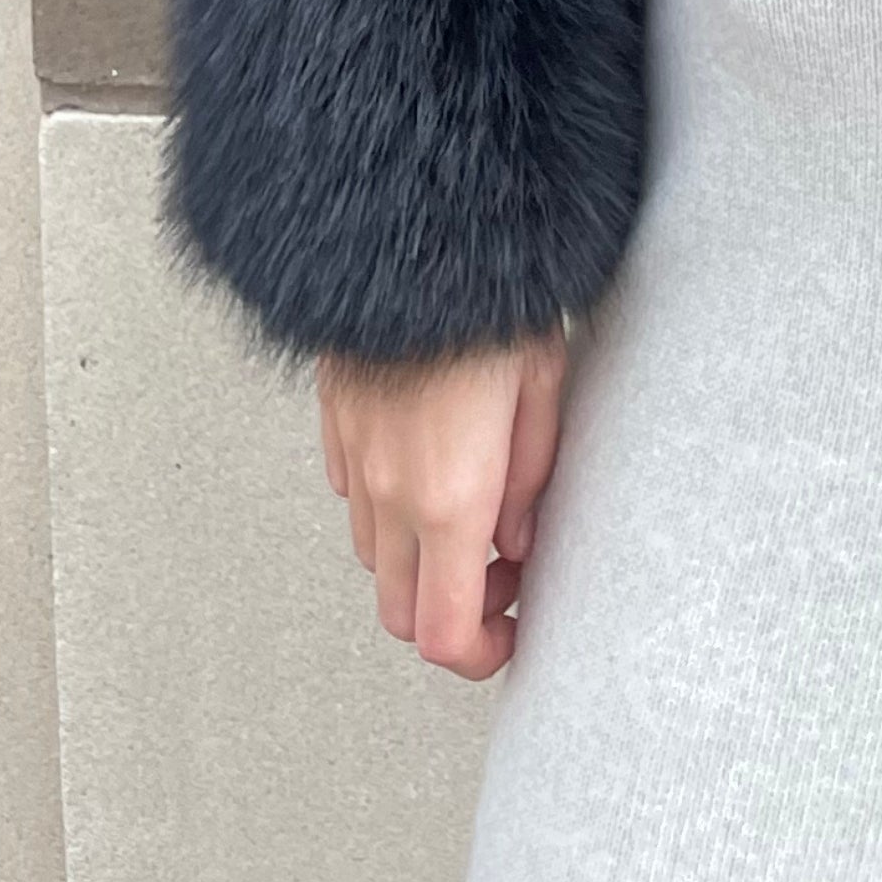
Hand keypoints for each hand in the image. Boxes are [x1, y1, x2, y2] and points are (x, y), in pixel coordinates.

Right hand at [316, 328, 569, 679]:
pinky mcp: (336, 424)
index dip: (481, 655)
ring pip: (373, 560)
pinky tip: (428, 468)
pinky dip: (388, 509)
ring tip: (472, 515)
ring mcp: (355, 459)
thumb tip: (520, 541)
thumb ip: (532, 481)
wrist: (414, 226)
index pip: (446, 634)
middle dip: (452, 616)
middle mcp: (390, 492)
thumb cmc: (491, 294)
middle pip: (401, 613)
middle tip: (502, 573)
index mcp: (450, 497)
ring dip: (419, 562)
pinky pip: (353, 498)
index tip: (512, 633)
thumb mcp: (545, 386)